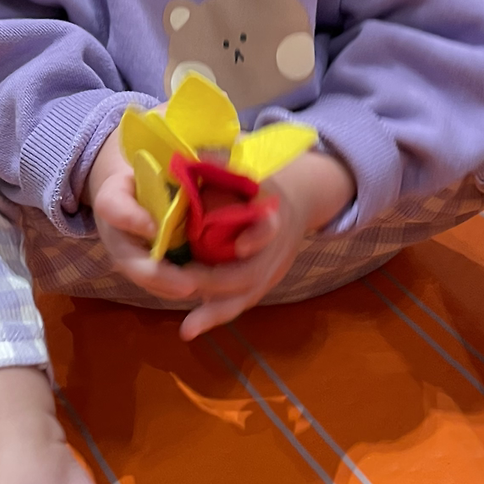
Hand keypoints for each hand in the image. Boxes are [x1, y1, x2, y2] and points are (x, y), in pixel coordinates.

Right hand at [85, 130, 198, 305]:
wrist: (133, 172)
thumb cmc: (152, 150)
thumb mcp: (160, 133)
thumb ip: (185, 132)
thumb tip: (222, 119)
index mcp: (115, 191)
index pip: (112, 206)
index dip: (130, 219)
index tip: (153, 227)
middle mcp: (117, 225)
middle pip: (126, 256)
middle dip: (155, 272)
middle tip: (186, 282)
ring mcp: (128, 247)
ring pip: (142, 274)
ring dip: (169, 286)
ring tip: (198, 291)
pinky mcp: (144, 259)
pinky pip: (157, 279)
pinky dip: (177, 286)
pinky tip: (206, 289)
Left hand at [177, 148, 353, 340]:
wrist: (299, 197)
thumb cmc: (263, 175)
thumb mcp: (249, 160)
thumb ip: (224, 158)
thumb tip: (196, 154)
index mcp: (273, 210)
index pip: (272, 225)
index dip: (259, 236)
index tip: (240, 246)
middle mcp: (275, 245)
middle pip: (252, 271)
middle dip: (219, 279)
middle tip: (185, 281)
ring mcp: (271, 268)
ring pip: (246, 294)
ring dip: (216, 309)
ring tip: (188, 326)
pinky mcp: (262, 282)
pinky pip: (239, 302)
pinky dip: (215, 315)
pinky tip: (188, 329)